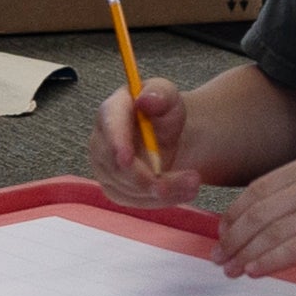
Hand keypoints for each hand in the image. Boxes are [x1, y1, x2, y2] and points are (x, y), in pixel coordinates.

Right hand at [91, 73, 200, 208]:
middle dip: (148, 178)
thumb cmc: (163, 114)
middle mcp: (101, 143)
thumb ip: (160, 93)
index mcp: (110, 112)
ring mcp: (106, 169)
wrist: (166, 137)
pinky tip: (183, 191)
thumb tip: (146, 99)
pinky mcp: (117, 189)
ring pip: (129, 188)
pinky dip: (161, 200)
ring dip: (164, 190)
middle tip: (186, 179)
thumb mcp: (169, 97)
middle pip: (116, 166)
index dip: (116, 142)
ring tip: (193, 183)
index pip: (109, 126)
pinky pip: (136, 201)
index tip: (127, 158)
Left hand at [217, 149, 295, 282]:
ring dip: (245, 254)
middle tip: (218, 256)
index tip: (222, 233)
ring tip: (230, 269)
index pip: (258, 188)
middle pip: (259, 211)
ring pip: (271, 232)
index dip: (234, 213)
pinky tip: (254, 272)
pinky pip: (292, 250)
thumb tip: (264, 219)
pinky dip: (267, 262)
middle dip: (233, 237)